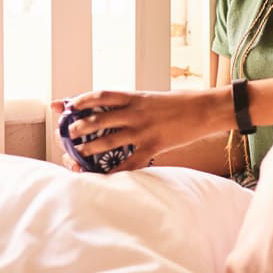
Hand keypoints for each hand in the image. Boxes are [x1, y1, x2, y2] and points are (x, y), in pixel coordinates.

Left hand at [51, 88, 226, 173]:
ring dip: (89, 147)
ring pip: (108, 140)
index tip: (67, 104)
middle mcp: (135, 111)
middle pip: (98, 118)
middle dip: (79, 126)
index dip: (80, 99)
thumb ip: (133, 103)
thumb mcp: (152, 97)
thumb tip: (113, 109)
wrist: (205, 110)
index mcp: (135, 96)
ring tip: (77, 151)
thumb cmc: (179, 103)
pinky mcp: (153, 146)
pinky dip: (113, 171)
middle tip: (68, 132)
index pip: (100, 95)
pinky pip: (129, 163)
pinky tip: (102, 177)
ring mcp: (143, 130)